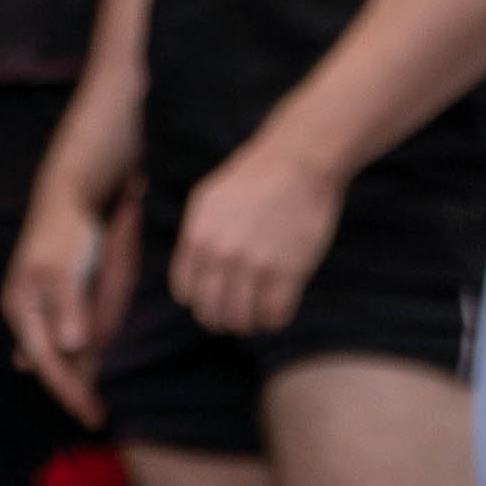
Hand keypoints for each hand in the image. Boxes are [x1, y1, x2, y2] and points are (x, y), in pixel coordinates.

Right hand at [3, 171, 137, 427]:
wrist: (71, 199)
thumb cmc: (66, 232)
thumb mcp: (65, 270)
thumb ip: (69, 308)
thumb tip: (71, 346)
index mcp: (23, 310)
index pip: (48, 363)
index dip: (69, 390)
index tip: (89, 412)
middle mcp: (30, 315)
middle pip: (52, 364)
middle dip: (72, 390)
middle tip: (96, 417)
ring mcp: (44, 311)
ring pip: (61, 354)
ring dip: (77, 377)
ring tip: (93, 406)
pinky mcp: (61, 303)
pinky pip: (69, 339)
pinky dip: (79, 358)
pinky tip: (84, 376)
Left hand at [167, 128, 345, 336]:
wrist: (298, 162)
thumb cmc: (255, 178)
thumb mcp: (208, 201)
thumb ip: (196, 236)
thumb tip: (193, 274)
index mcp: (197, 237)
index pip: (187, 293)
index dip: (202, 301)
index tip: (217, 300)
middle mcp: (221, 254)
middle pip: (211, 312)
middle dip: (223, 321)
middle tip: (238, 318)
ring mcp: (255, 264)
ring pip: (242, 319)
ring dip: (250, 324)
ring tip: (259, 316)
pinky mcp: (288, 271)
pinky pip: (275, 314)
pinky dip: (275, 320)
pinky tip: (279, 309)